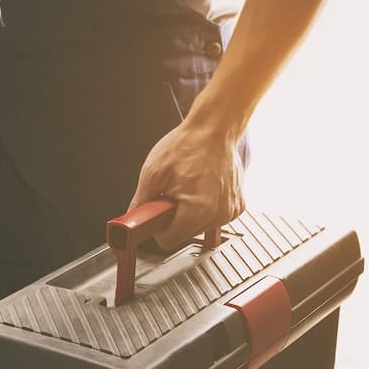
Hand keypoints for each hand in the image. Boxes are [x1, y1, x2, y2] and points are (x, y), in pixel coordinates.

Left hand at [128, 118, 244, 249]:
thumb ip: (140, 203)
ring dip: (191, 211)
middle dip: (175, 217)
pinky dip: (207, 205)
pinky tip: (203, 186)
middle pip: (185, 233)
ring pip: (200, 226)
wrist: (215, 128)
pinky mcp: (238, 204)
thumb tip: (130, 220)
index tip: (157, 213)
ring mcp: (231, 210)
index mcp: (197, 211)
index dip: (158, 227)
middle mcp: (219, 215)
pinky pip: (215, 215)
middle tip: (173, 192)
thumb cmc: (187, 145)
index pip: (169, 241)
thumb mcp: (152, 173)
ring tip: (189, 185)